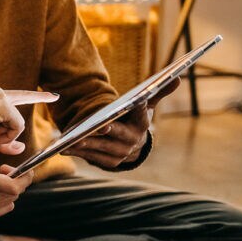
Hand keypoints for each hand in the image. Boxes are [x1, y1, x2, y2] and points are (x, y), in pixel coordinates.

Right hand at [0, 88, 58, 147]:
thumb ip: (5, 138)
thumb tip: (21, 148)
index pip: (20, 95)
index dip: (37, 96)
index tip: (53, 96)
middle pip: (22, 107)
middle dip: (26, 114)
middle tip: (38, 106)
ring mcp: (1, 97)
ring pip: (18, 123)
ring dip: (5, 136)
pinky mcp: (3, 105)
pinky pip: (17, 127)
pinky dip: (6, 136)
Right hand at [0, 139, 34, 220]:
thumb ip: (2, 144)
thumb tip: (21, 148)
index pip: (14, 187)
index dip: (25, 179)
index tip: (25, 170)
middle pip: (14, 193)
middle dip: (16, 180)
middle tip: (5, 169)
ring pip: (11, 200)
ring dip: (10, 189)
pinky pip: (6, 208)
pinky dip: (5, 198)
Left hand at [63, 77, 179, 167]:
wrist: (132, 145)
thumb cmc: (135, 119)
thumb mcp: (146, 105)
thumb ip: (159, 92)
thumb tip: (177, 77)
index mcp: (141, 125)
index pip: (141, 115)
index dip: (139, 108)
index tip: (136, 102)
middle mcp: (132, 141)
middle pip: (118, 135)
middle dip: (109, 130)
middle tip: (100, 126)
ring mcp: (119, 153)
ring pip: (101, 147)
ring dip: (87, 144)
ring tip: (73, 139)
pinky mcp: (108, 163)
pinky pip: (91, 157)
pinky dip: (77, 152)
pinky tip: (64, 148)